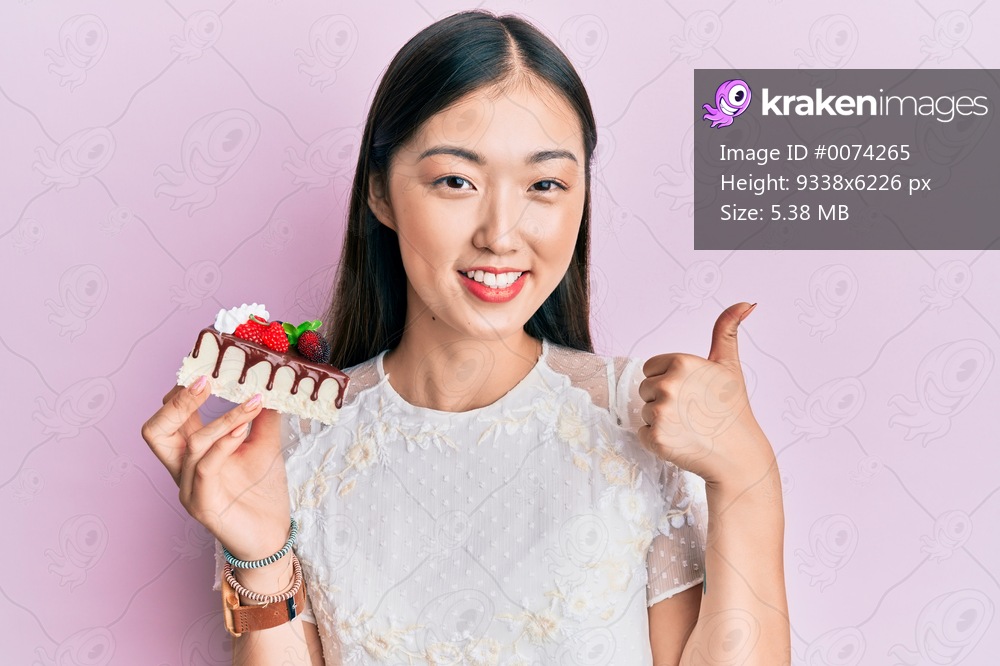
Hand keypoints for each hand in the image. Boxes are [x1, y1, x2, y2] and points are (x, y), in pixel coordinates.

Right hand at [141, 378, 291, 560]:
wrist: (274, 536)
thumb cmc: (262, 492)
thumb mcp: (264, 444)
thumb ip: (262, 416)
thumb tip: (271, 383)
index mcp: (192, 452)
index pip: (172, 415)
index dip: (184, 389)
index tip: (210, 364)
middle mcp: (183, 469)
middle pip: (155, 430)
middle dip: (178, 401)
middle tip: (206, 378)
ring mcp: (189, 489)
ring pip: (189, 445)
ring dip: (222, 420)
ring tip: (251, 404)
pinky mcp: (202, 506)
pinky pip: (204, 468)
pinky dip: (223, 444)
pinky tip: (244, 431)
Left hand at [637, 302, 773, 491]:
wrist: (738, 455)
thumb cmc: (732, 409)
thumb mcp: (728, 365)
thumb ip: (726, 331)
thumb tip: (747, 303)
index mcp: (682, 362)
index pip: (651, 368)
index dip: (669, 380)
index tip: (692, 393)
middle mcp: (669, 384)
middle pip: (644, 389)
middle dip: (664, 400)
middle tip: (692, 412)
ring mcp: (661, 412)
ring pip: (644, 411)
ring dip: (661, 420)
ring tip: (689, 427)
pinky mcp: (656, 438)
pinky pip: (642, 433)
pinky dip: (658, 440)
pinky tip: (682, 441)